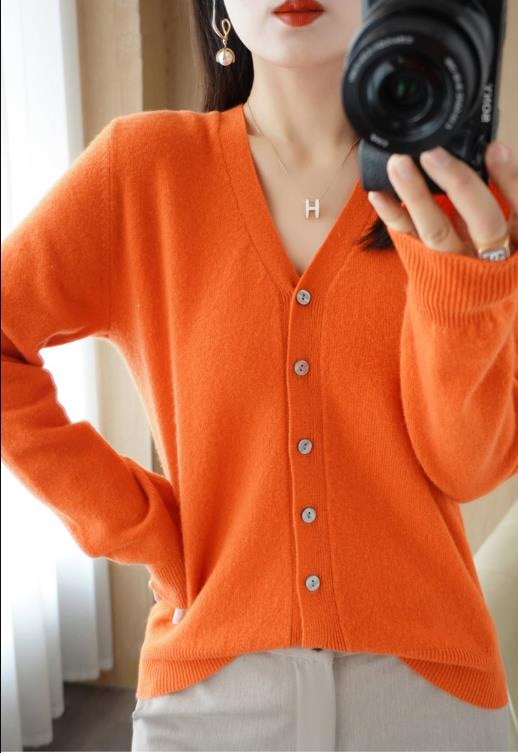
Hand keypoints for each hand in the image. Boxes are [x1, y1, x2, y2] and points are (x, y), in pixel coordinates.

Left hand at [367, 141, 517, 258]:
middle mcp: (493, 256)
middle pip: (482, 220)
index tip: (493, 149)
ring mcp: (458, 264)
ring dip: (417, 196)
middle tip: (433, 152)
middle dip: (459, 183)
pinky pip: (409, 241)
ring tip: (399, 165)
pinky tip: (378, 194)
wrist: (473, 299)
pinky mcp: (429, 266)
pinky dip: (393, 216)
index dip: (509, 178)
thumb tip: (491, 151)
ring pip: (438, 233)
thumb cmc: (498, 250)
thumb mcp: (514, 225)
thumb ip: (508, 190)